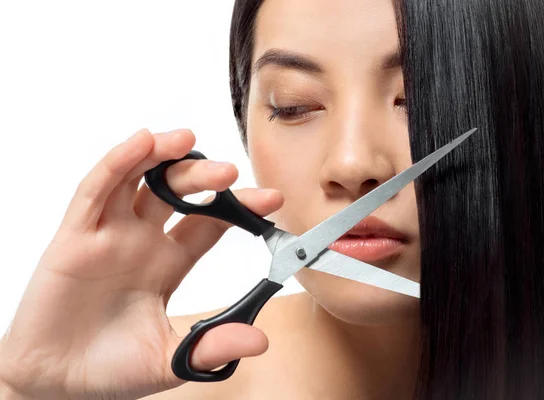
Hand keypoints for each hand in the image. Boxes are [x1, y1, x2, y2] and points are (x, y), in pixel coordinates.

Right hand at [0, 129, 282, 399]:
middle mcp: (142, 240)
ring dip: (163, 156)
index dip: (240, 207)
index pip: (210, 223)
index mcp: (169, 262)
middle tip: (233, 173)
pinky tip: (141, 143)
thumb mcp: (168, 360)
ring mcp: (109, 234)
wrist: (53, 381)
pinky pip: (96, 192)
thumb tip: (260, 341)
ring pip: (138, 179)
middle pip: (179, 193)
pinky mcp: (75, 237)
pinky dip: (118, 164)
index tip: (272, 199)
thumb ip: (211, 348)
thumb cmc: (109, 368)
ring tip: (188, 140)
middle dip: (206, 179)